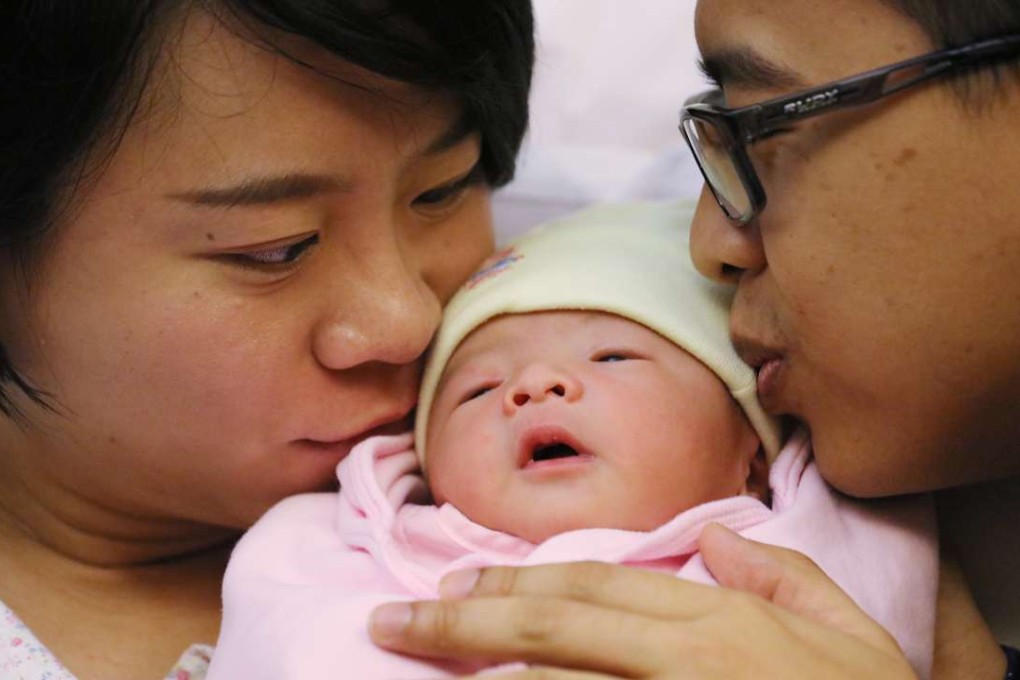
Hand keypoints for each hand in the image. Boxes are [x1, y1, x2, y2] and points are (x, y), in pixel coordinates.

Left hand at [369, 524, 917, 677]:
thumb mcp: (848, 633)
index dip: (519, 580)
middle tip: (397, 621)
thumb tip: (716, 537)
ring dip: (480, 669)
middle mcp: (684, 657)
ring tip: (416, 658)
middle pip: (554, 623)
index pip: (597, 583)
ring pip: (552, 679)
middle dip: (466, 621)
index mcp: (719, 619)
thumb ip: (781, 573)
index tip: (460, 584)